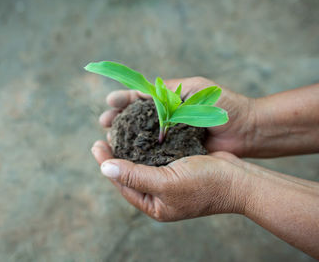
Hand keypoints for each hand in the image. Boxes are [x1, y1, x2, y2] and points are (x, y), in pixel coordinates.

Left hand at [91, 140, 247, 220]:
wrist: (240, 180)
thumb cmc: (205, 184)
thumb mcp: (166, 182)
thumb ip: (135, 175)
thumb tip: (104, 168)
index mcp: (153, 204)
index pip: (122, 183)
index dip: (107, 164)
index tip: (96, 145)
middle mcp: (159, 193)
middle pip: (130, 172)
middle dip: (116, 155)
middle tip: (104, 136)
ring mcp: (168, 179)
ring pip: (142, 162)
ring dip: (130, 147)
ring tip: (118, 132)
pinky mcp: (178, 166)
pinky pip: (156, 154)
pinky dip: (147, 143)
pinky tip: (140, 131)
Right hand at [99, 77, 255, 156]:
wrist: (249, 130)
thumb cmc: (225, 105)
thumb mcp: (196, 90)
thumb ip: (169, 91)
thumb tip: (139, 93)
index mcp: (170, 98)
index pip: (140, 97)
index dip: (124, 99)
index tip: (110, 102)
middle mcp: (168, 116)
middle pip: (136, 117)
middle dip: (118, 118)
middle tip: (104, 123)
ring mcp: (172, 135)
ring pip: (142, 135)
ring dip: (125, 136)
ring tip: (109, 138)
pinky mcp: (178, 152)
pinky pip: (155, 152)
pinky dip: (141, 153)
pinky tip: (128, 156)